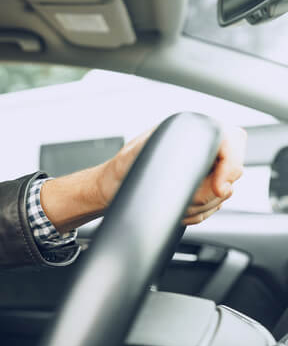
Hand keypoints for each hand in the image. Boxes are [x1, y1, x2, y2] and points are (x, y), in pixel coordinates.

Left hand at [99, 121, 246, 225]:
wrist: (112, 189)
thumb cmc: (121, 169)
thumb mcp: (139, 154)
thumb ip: (167, 154)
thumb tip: (197, 161)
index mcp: (192, 130)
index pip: (233, 141)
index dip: (231, 166)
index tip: (219, 188)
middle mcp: (202, 147)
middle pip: (231, 174)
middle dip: (208, 194)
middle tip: (181, 198)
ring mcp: (205, 169)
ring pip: (222, 196)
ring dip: (199, 207)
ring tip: (171, 202)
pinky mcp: (201, 189)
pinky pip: (212, 208)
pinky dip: (195, 214)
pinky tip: (175, 210)